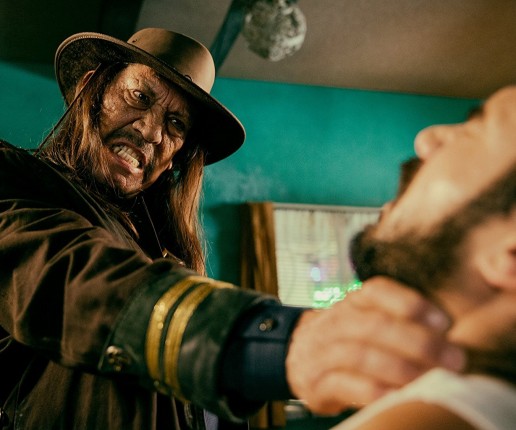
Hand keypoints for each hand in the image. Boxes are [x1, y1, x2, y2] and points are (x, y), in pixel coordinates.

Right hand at [285, 277, 465, 414]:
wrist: (297, 356)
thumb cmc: (346, 337)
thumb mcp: (364, 318)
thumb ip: (395, 319)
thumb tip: (447, 332)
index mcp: (351, 302)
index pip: (376, 291)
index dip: (410, 303)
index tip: (444, 323)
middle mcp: (334, 322)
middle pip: (373, 325)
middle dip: (418, 342)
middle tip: (454, 359)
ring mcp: (322, 352)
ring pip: (359, 355)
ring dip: (400, 368)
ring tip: (430, 380)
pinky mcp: (316, 382)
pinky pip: (343, 385)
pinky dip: (373, 391)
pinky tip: (397, 396)